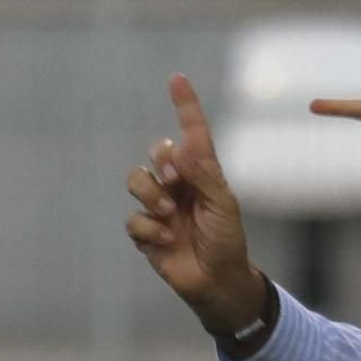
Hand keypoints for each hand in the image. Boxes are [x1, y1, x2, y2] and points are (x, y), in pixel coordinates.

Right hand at [125, 74, 267, 336]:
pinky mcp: (146, 231)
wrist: (218, 281)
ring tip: (168, 213)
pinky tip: (166, 241)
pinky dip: (148, 229)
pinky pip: (133, 218)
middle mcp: (179, 184)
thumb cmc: (227, 242)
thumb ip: (203, 176)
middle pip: (156, 152)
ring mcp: (160, 206)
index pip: (192, 134)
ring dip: (150, 194)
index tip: (177, 79)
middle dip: (161, 161)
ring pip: (136, 179)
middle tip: (175, 180)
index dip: (185, 106)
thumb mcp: (223, 206)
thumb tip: (180, 148)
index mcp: (202, 174)